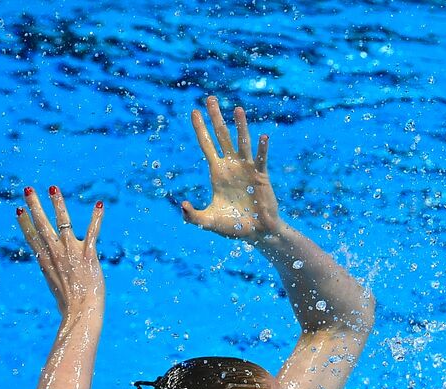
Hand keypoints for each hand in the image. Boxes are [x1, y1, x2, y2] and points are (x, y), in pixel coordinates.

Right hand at [17, 186, 104, 315]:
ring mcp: (71, 252)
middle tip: (28, 190)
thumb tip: (56, 278)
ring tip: (53, 188)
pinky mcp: (88, 254)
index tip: (18, 211)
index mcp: (45, 261)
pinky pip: (93, 232)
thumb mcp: (57, 287)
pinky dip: (96, 218)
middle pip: (42, 225)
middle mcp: (55, 253)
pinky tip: (99, 205)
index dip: (25, 224)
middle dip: (35, 206)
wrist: (81, 311)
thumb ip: (56, 277)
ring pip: (62, 222)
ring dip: (57, 203)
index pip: (32, 238)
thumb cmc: (70, 305)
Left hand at [181, 96, 281, 240]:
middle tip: (210, 98)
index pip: (206, 145)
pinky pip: (261, 159)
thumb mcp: (209, 221)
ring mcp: (247, 169)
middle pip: (222, 136)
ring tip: (237, 109)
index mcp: (217, 173)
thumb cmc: (234, 227)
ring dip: (240, 126)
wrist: (257, 233)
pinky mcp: (261, 176)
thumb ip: (193, 216)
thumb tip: (182, 205)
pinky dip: (263, 149)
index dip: (200, 129)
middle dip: (215, 117)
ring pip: (242, 142)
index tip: (194, 111)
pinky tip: (263, 137)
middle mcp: (231, 166)